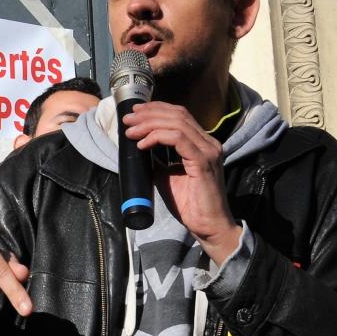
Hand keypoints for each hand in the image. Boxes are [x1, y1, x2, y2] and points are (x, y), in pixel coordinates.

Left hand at [123, 101, 241, 263]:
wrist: (208, 226)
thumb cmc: (190, 205)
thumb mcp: (167, 176)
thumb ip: (158, 160)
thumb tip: (139, 148)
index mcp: (202, 143)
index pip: (180, 115)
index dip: (156, 109)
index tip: (135, 113)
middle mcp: (208, 143)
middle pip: (177, 115)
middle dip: (149, 114)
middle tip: (127, 120)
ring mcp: (208, 151)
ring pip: (177, 123)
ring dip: (149, 124)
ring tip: (130, 131)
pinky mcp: (203, 162)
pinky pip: (178, 139)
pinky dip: (157, 137)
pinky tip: (143, 144)